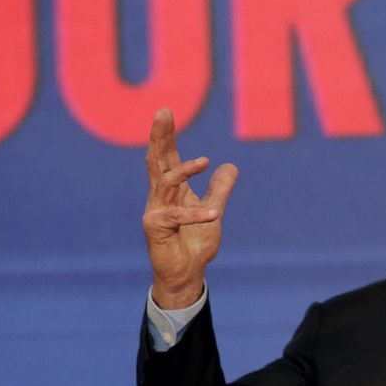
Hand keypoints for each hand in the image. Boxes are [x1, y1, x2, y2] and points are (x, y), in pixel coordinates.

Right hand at [143, 106, 237, 309]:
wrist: (187, 274)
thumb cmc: (194, 244)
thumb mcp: (213, 211)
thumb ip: (219, 190)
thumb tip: (230, 166)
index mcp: (171, 189)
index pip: (166, 156)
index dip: (166, 135)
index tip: (165, 111)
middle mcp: (159, 196)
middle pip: (157, 160)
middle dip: (160, 136)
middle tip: (162, 113)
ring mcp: (155, 210)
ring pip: (165, 182)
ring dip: (184, 170)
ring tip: (204, 161)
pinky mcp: (156, 228)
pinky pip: (177, 215)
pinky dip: (197, 213)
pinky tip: (214, 213)